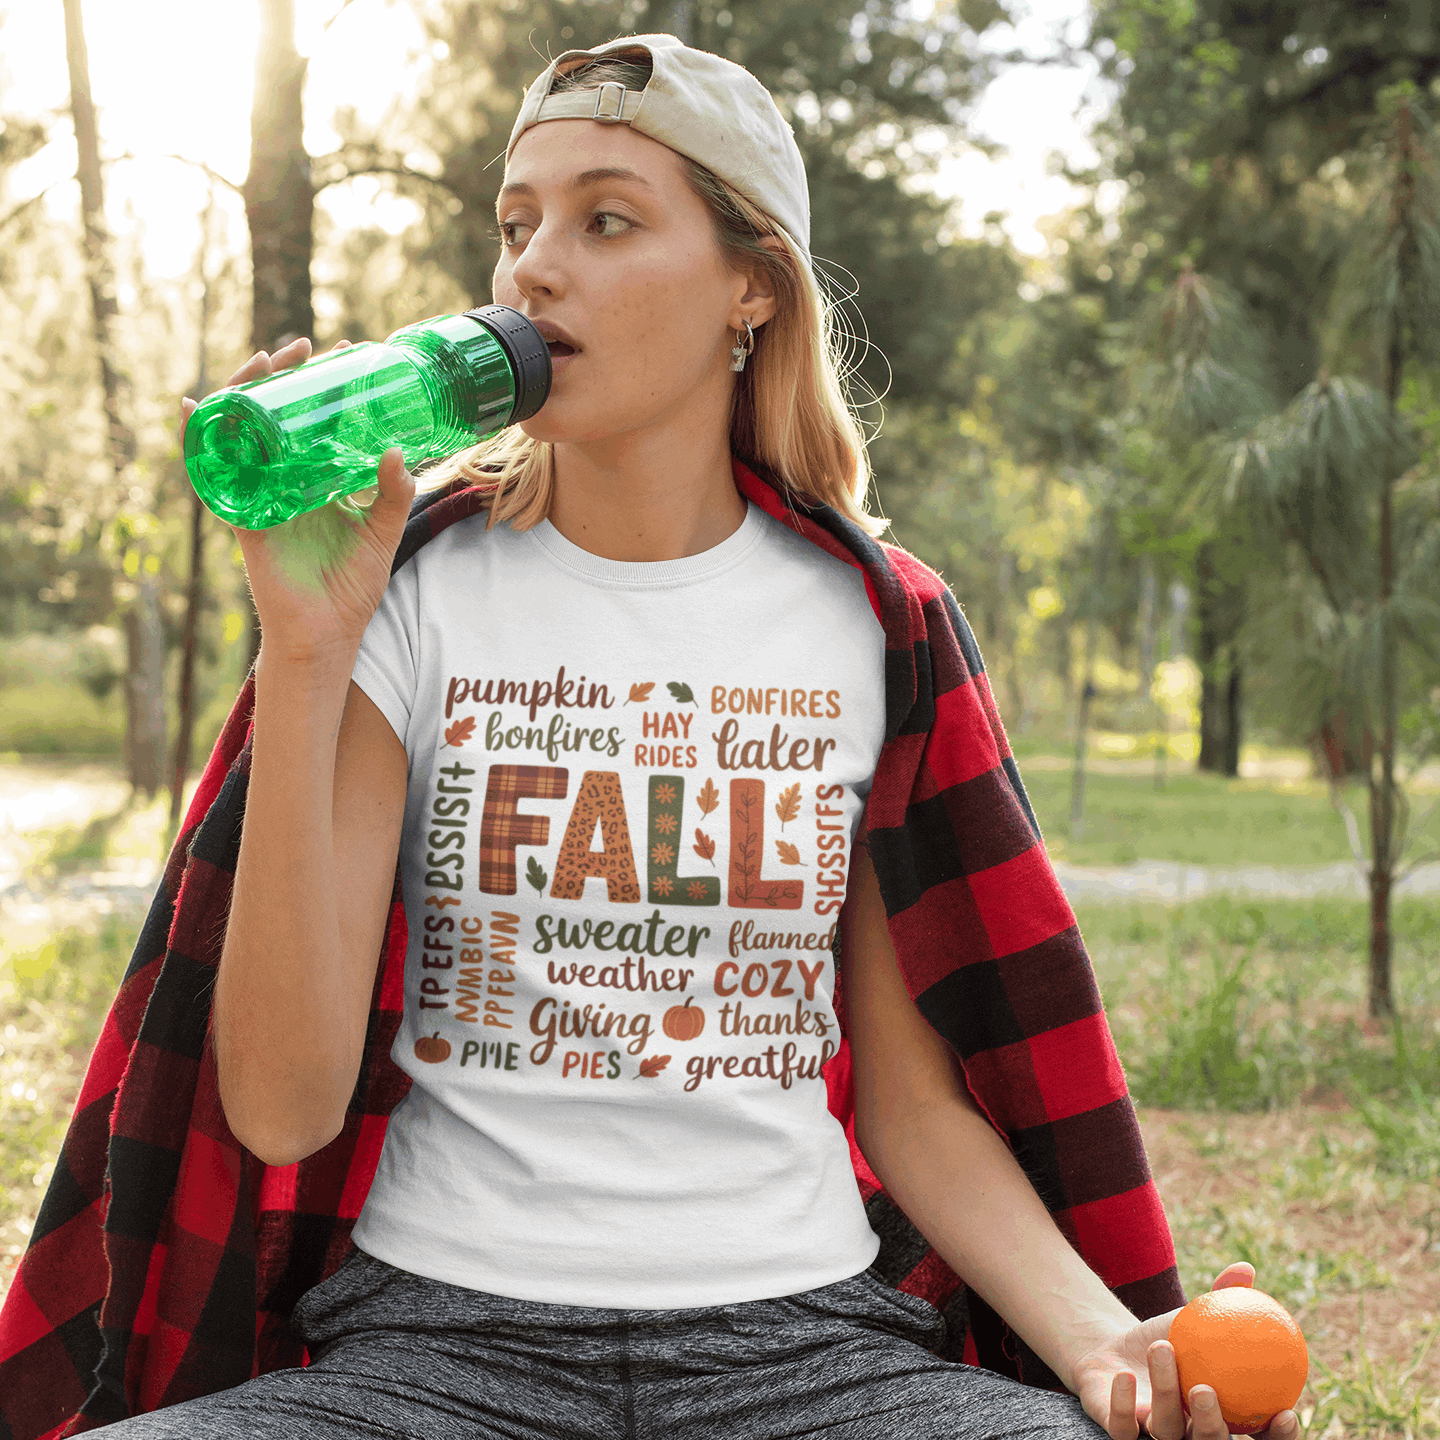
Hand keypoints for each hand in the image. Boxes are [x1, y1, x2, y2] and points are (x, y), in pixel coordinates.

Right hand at [180, 337, 415, 663]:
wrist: (327, 635)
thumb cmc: (352, 589)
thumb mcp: (382, 534)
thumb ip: (393, 495)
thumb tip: (398, 450)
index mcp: (316, 482)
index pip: (315, 422)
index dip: (322, 387)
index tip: (343, 352)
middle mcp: (284, 483)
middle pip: (273, 417)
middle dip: (282, 378)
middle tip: (302, 348)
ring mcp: (260, 498)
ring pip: (241, 434)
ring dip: (243, 393)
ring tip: (260, 362)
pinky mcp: (241, 518)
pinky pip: (215, 475)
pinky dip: (200, 441)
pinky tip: (194, 409)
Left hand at [1068, 1263, 1301, 1439]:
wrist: (1114, 1349)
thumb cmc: (1168, 1340)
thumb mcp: (1192, 1319)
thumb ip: (1221, 1300)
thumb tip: (1245, 1268)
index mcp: (1222, 1416)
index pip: (1258, 1437)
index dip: (1276, 1437)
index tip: (1285, 1413)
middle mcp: (1192, 1434)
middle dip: (1212, 1425)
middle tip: (1205, 1389)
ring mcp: (1155, 1433)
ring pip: (1165, 1430)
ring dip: (1164, 1391)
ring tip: (1162, 1348)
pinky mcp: (1120, 1428)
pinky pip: (1123, 1428)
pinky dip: (1123, 1404)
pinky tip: (1125, 1375)